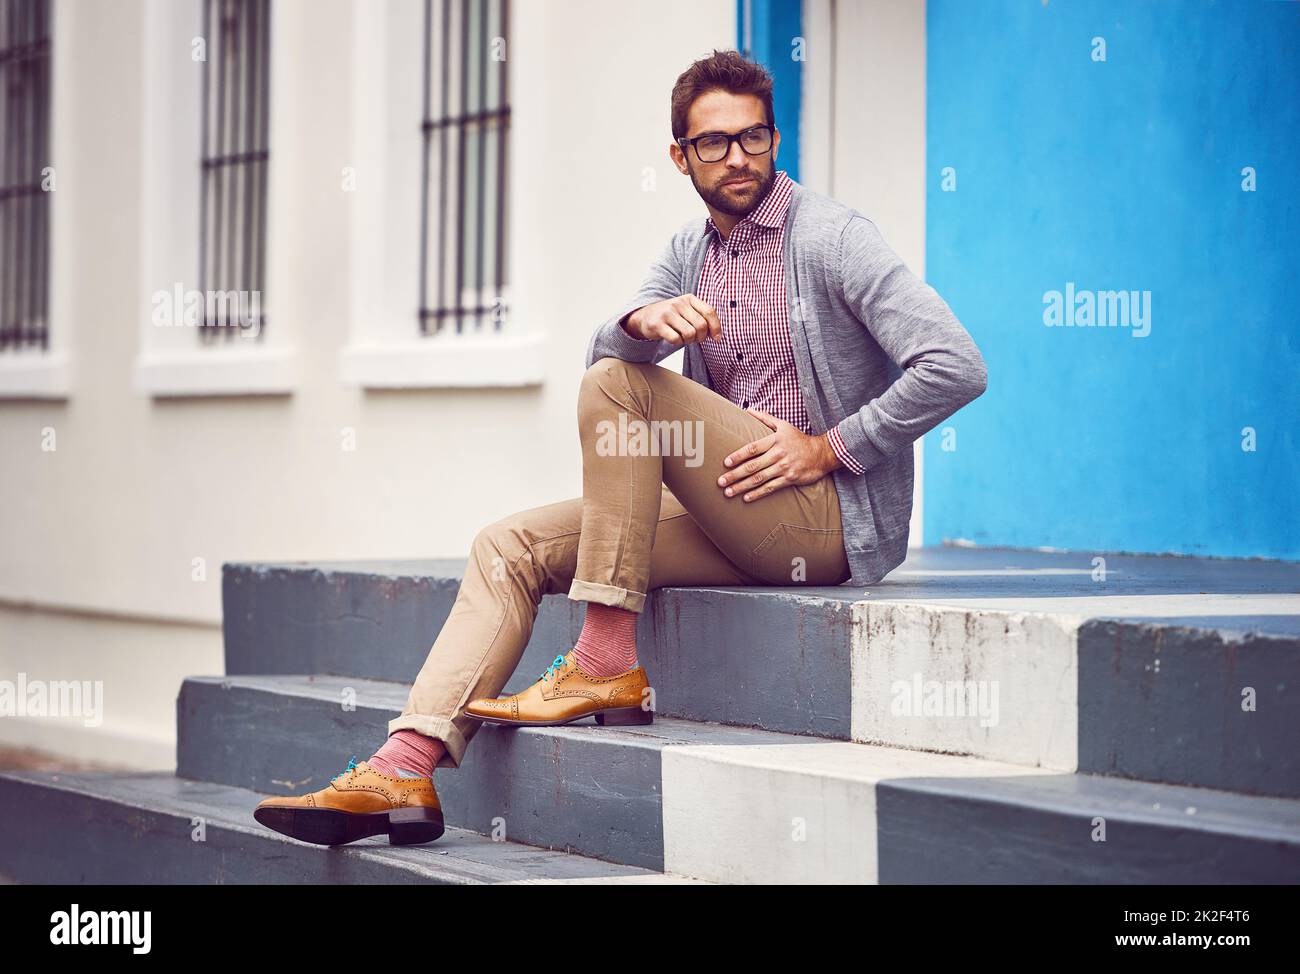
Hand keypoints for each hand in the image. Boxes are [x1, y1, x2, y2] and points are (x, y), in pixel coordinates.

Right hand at [625, 294, 721, 345]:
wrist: (646, 316)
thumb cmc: (672, 317)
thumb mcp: (687, 311)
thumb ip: (703, 319)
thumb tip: (717, 336)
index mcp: (689, 299)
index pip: (709, 311)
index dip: (716, 327)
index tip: (717, 338)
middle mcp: (679, 303)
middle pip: (701, 325)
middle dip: (701, 337)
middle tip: (695, 339)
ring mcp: (667, 313)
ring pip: (689, 333)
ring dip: (689, 341)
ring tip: (683, 338)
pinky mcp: (657, 324)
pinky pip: (675, 339)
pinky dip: (677, 343)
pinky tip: (674, 339)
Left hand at [718, 408, 840, 501]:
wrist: (822, 453)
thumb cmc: (799, 439)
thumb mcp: (783, 425)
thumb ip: (764, 418)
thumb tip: (748, 409)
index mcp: (774, 440)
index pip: (752, 448)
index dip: (738, 456)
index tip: (725, 463)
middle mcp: (778, 454)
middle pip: (752, 466)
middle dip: (735, 475)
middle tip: (720, 482)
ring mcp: (784, 468)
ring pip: (759, 479)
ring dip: (742, 486)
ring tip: (728, 492)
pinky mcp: (790, 479)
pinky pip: (770, 488)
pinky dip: (758, 493)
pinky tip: (746, 498)